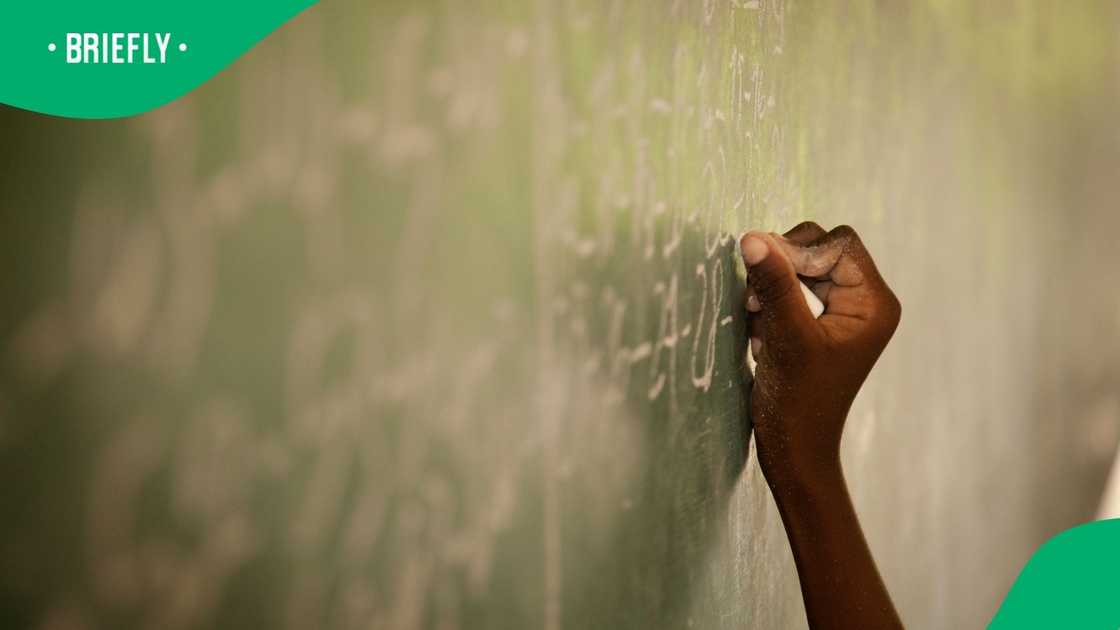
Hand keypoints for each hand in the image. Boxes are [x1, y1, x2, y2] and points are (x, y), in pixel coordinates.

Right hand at [740, 222, 900, 487]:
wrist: (795, 448)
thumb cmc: (799, 400)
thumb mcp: (786, 337)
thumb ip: (774, 285)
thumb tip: (753, 237)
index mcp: (874, 303)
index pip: (839, 244)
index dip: (799, 250)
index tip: (764, 275)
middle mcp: (865, 302)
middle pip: (821, 249)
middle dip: (784, 265)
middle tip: (756, 297)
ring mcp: (843, 311)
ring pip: (803, 266)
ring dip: (773, 284)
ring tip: (755, 313)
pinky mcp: (821, 322)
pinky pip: (794, 288)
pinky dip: (771, 299)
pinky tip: (759, 327)